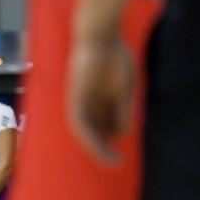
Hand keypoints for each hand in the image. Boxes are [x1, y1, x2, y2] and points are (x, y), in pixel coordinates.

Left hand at [68, 38, 133, 163]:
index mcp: (100, 101)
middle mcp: (89, 105)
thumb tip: (120, 134)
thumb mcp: (123, 89)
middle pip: (95, 132)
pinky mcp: (75, 99)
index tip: (122, 156)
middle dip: (104, 150)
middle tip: (116, 163)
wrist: (100, 36)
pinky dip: (88, 136)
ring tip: (110, 161)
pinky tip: (99, 147)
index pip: (104, 127)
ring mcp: (80, 102)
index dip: (111, 142)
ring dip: (97, 148)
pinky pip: (79, 122)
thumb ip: (122, 110)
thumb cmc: (115, 57)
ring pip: (86, 132)